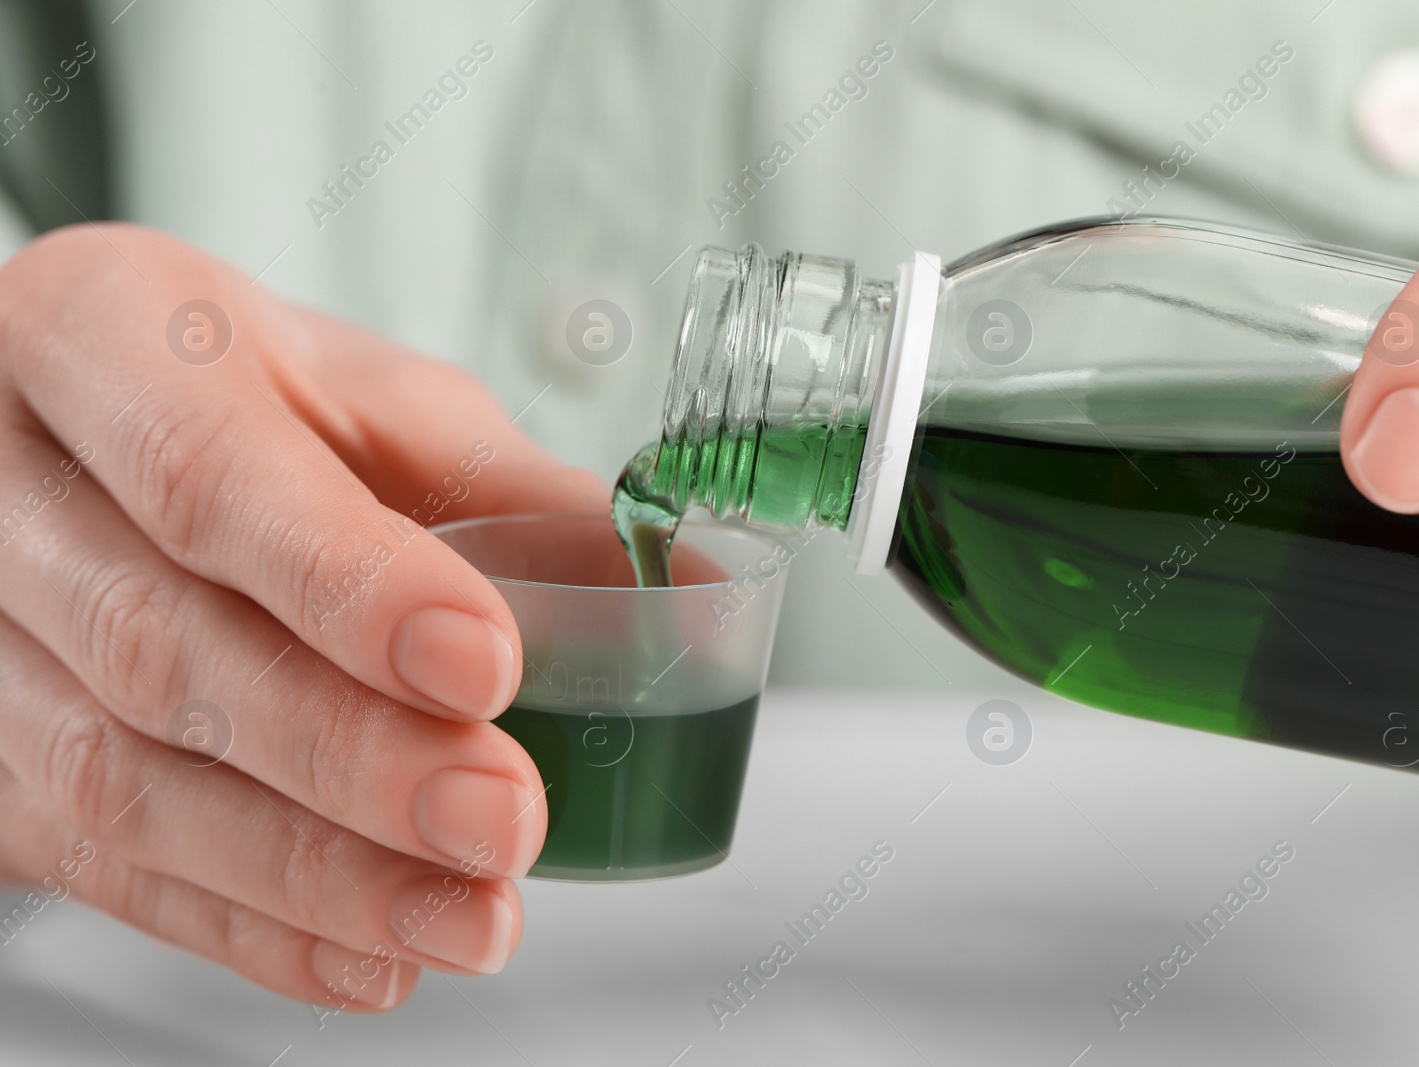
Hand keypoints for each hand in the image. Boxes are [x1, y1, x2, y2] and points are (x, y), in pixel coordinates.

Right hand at [0, 224, 608, 1010]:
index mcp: (103, 339)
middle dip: (347, 755)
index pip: (207, 472)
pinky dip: (249, 928)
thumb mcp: (365, 398)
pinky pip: (102, 866)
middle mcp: (6, 484)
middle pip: (161, 644)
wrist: (78, 437)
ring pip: (119, 779)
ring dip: (312, 873)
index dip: (348, 584)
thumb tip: (683, 583)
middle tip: (502, 818)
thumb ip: (507, 489)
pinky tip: (370, 956)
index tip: (488, 666)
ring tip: (465, 917)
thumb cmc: (241, 397)